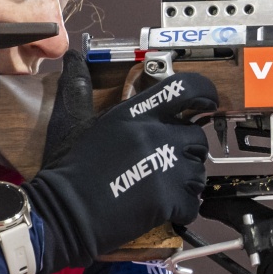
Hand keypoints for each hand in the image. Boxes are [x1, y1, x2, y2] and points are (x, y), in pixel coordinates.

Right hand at [22, 74, 217, 269]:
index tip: (208, 103)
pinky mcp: (168, 200)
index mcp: (135, 114)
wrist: (64, 213)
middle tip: (169, 162)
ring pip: (199, 172)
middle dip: (189, 151)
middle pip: (198, 137)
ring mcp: (165, 168)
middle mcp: (156, 135)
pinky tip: (161, 208)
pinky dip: (182, 209)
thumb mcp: (72, 121)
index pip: (186, 89)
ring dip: (186, 182)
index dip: (205, 93)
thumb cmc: (67, 170)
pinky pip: (193, 204)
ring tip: (160, 188)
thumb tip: (72, 59)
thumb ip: (79, 88)